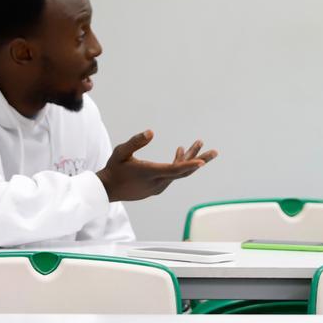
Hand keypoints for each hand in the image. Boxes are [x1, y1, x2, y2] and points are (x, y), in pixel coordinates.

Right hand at [97, 130, 217, 201]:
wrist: (107, 190)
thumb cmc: (114, 169)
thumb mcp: (121, 152)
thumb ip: (135, 142)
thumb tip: (151, 132)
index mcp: (150, 173)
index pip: (173, 170)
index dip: (188, 165)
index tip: (202, 162)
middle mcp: (158, 182)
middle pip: (183, 172)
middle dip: (200, 160)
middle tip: (215, 152)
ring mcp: (158, 186)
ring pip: (179, 173)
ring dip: (189, 158)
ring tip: (199, 143)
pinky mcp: (157, 187)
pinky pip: (173, 175)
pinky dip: (179, 164)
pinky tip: (179, 151)